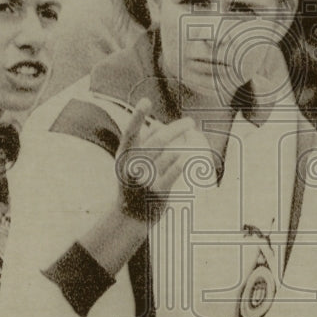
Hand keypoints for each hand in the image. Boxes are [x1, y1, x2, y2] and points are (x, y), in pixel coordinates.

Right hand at [115, 99, 215, 221]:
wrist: (130, 215)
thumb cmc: (134, 180)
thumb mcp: (132, 161)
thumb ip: (143, 142)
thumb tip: (158, 126)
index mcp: (125, 154)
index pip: (131, 131)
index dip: (138, 116)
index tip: (146, 101)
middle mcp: (132, 165)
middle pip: (157, 141)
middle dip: (176, 129)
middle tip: (191, 122)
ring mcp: (144, 179)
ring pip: (168, 155)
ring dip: (181, 145)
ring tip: (191, 140)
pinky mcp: (157, 192)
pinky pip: (172, 174)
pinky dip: (180, 164)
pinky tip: (188, 157)